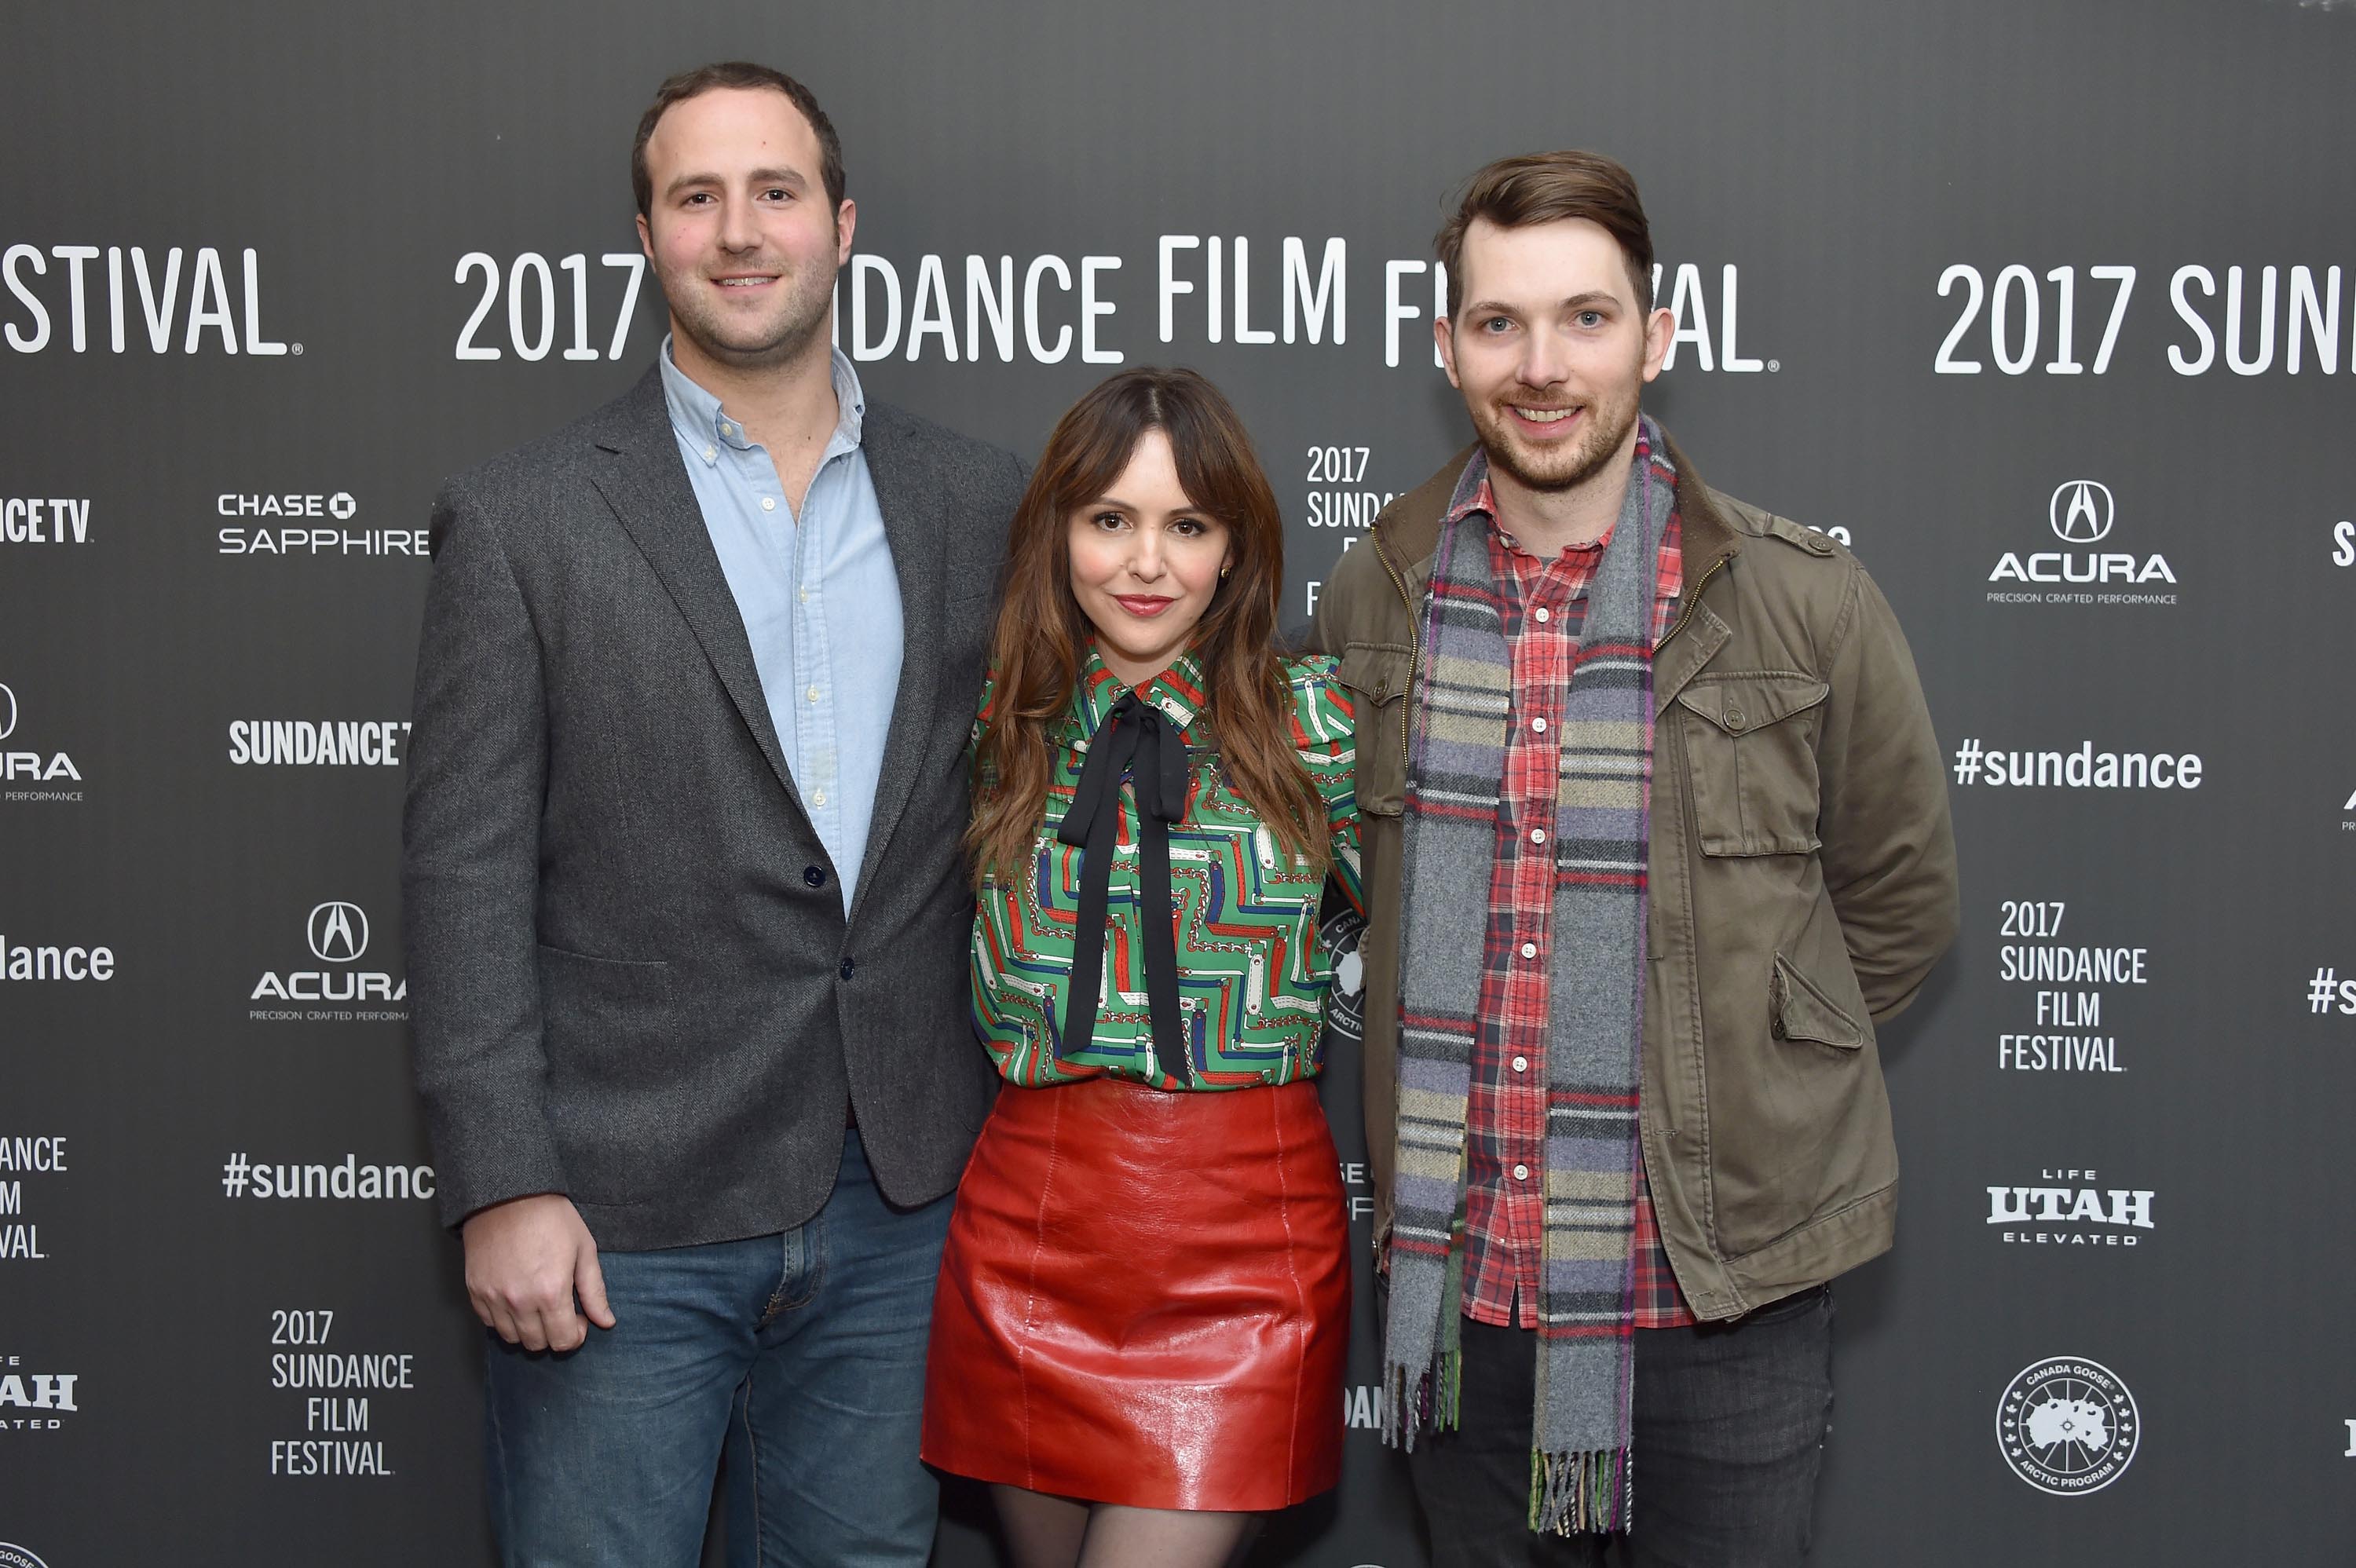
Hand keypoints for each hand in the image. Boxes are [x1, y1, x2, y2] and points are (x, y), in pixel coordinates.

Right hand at [460, 1193, 615, 1351]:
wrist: (508, 1194)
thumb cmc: (550, 1217)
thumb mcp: (584, 1249)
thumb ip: (594, 1291)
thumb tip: (606, 1321)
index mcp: (552, 1292)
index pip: (564, 1341)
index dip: (576, 1335)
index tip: (578, 1319)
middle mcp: (520, 1301)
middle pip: (537, 1344)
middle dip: (554, 1334)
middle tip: (560, 1311)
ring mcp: (494, 1298)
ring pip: (512, 1338)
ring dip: (528, 1330)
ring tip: (538, 1306)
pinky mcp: (475, 1291)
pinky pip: (489, 1323)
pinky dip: (504, 1319)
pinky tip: (516, 1300)